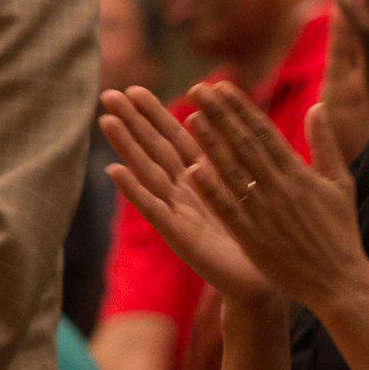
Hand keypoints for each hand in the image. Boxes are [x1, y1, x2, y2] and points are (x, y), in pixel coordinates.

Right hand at [100, 86, 278, 309]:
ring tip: (106, 121)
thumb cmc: (260, 236)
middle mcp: (186, 192)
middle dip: (133, 122)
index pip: (177, 137)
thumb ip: (248, 156)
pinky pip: (154, 209)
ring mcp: (179, 213)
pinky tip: (114, 171)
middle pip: (156, 150)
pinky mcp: (179, 236)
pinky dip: (134, 190)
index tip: (135, 87)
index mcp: (206, 177)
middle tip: (109, 94)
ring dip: (127, 147)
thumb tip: (247, 122)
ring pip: (149, 173)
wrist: (262, 282)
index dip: (156, 114)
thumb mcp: (257, 188)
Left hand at [186, 85, 368, 319]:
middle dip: (220, 115)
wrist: (339, 282)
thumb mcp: (341, 184)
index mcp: (301, 174)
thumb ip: (325, 145)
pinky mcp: (254, 238)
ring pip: (233, 172)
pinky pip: (229, 209)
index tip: (221, 86)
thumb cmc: (340, 233)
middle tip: (198, 89)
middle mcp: (281, 188)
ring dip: (211, 144)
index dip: (241, 108)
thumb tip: (317, 107)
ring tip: (190, 118)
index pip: (265, 132)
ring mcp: (266, 213)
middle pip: (245, 145)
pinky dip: (212, 189)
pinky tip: (193, 170)